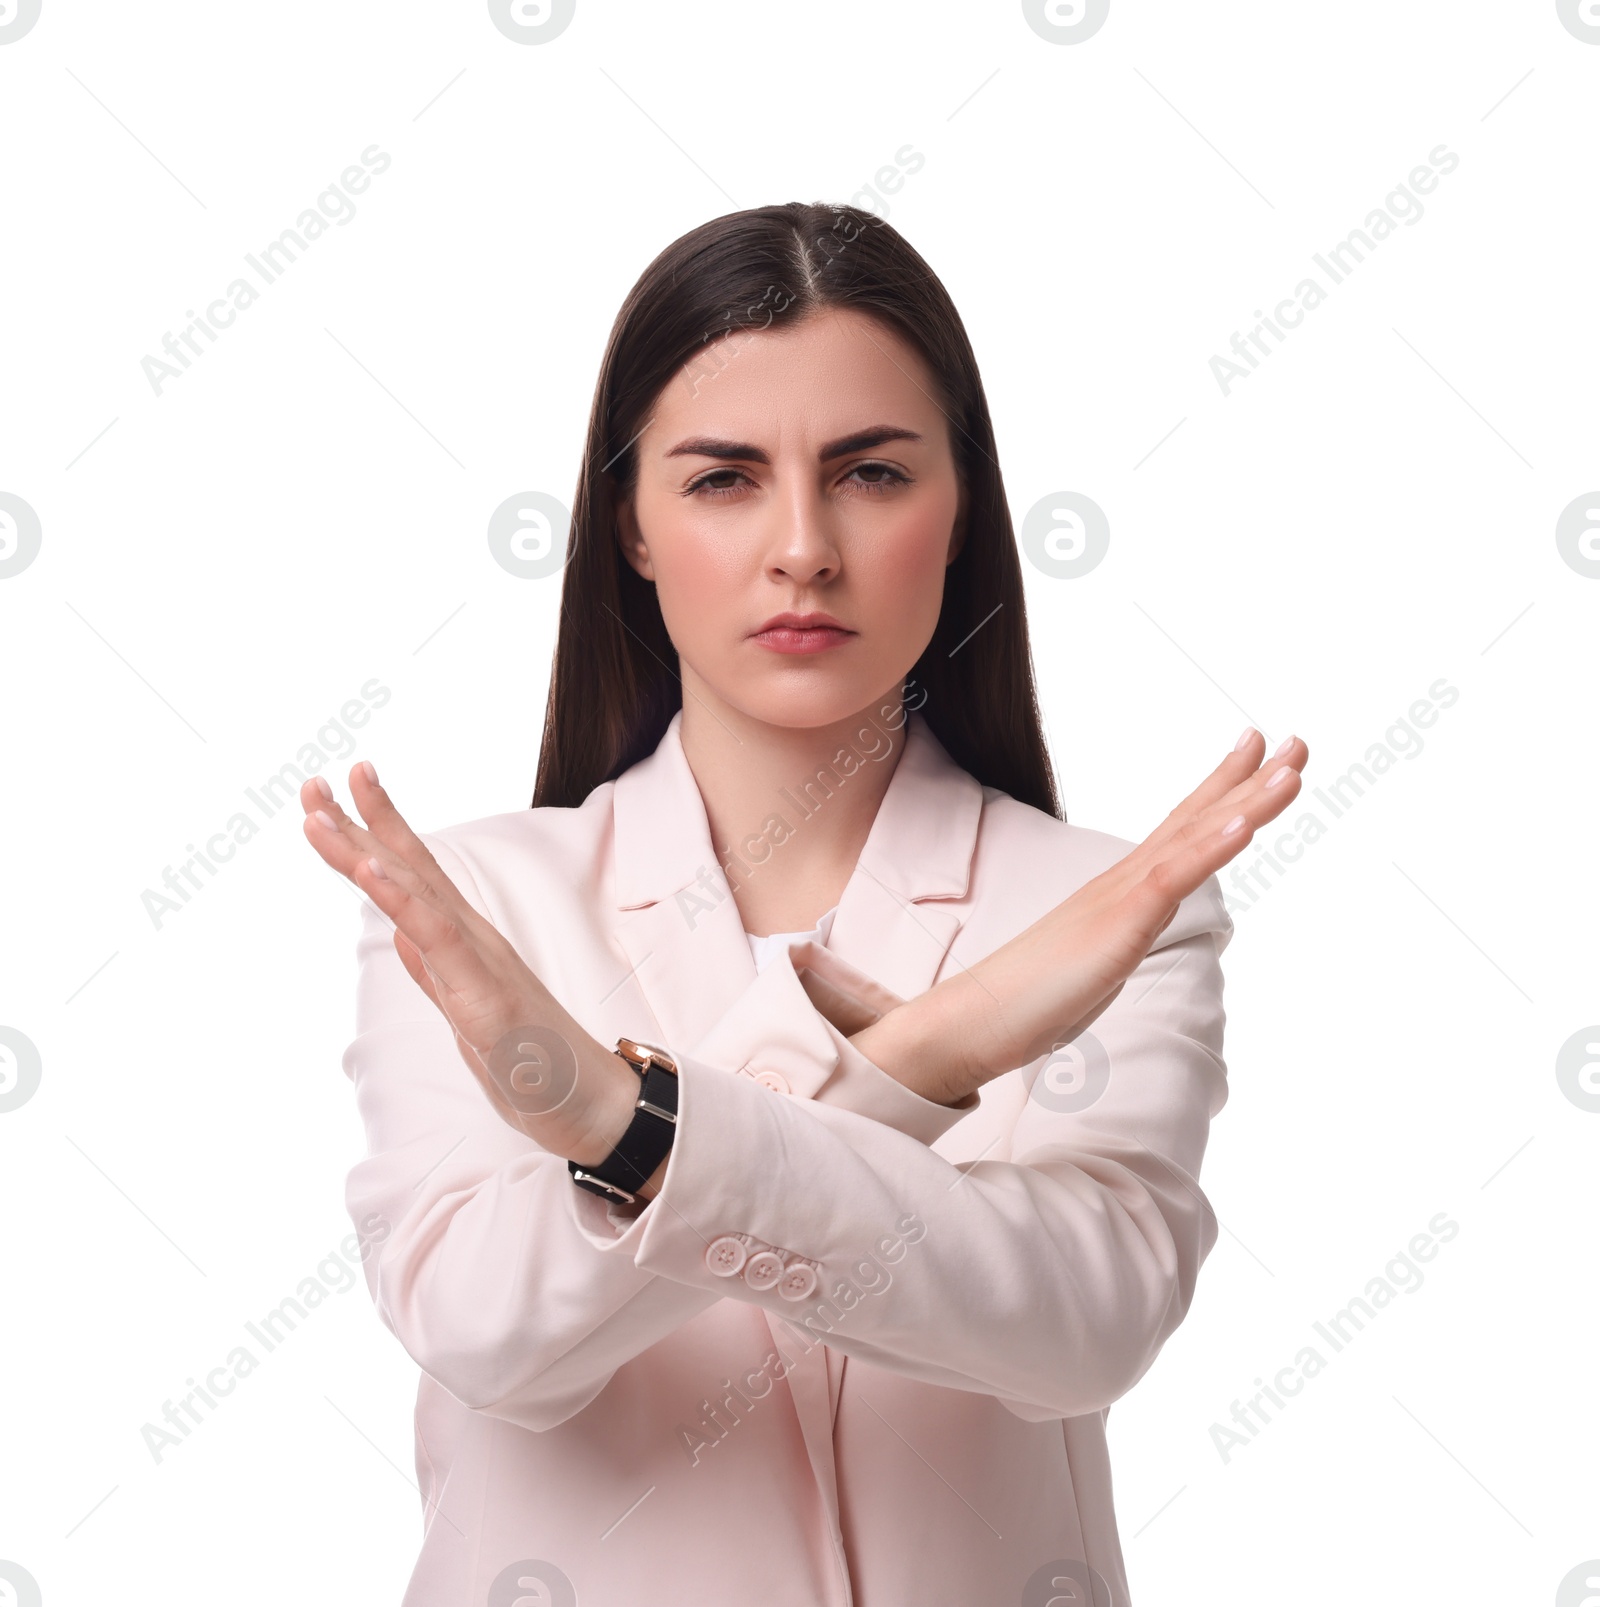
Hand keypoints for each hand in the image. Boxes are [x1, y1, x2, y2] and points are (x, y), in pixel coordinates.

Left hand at [299, 764, 637, 1171]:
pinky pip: (438, 938)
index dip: (377, 830)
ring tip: (323, 813)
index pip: (416, 876)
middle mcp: (474, 940)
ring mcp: (481, 964)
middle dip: (358, 824)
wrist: (594, 1107)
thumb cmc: (539, 1064)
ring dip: (366, 850)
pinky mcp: (485, 996)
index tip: (337, 791)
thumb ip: (436, 969)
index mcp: (467, 945)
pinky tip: (372, 868)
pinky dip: (402, 899)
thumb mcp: (469, 1014)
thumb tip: (401, 934)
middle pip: (410, 870)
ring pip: (417, 894)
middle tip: (314, 783)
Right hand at [851, 729, 1308, 1104]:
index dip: (1222, 790)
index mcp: (1120, 891)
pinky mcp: (1117, 923)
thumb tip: (1129, 940)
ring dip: (1246, 801)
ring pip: (1193, 838)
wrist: (977, 1016)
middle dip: (1249, 779)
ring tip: (1291, 768)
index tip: (1258, 753)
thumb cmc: (1029, 997)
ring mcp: (1119, 897)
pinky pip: (1171, 879)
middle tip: (1297, 741)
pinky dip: (1209, 847)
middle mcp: (1122, 881)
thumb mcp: (1091, 962)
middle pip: (1196, 819)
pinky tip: (1243, 823)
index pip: (1181, 829)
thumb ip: (1114, 941)